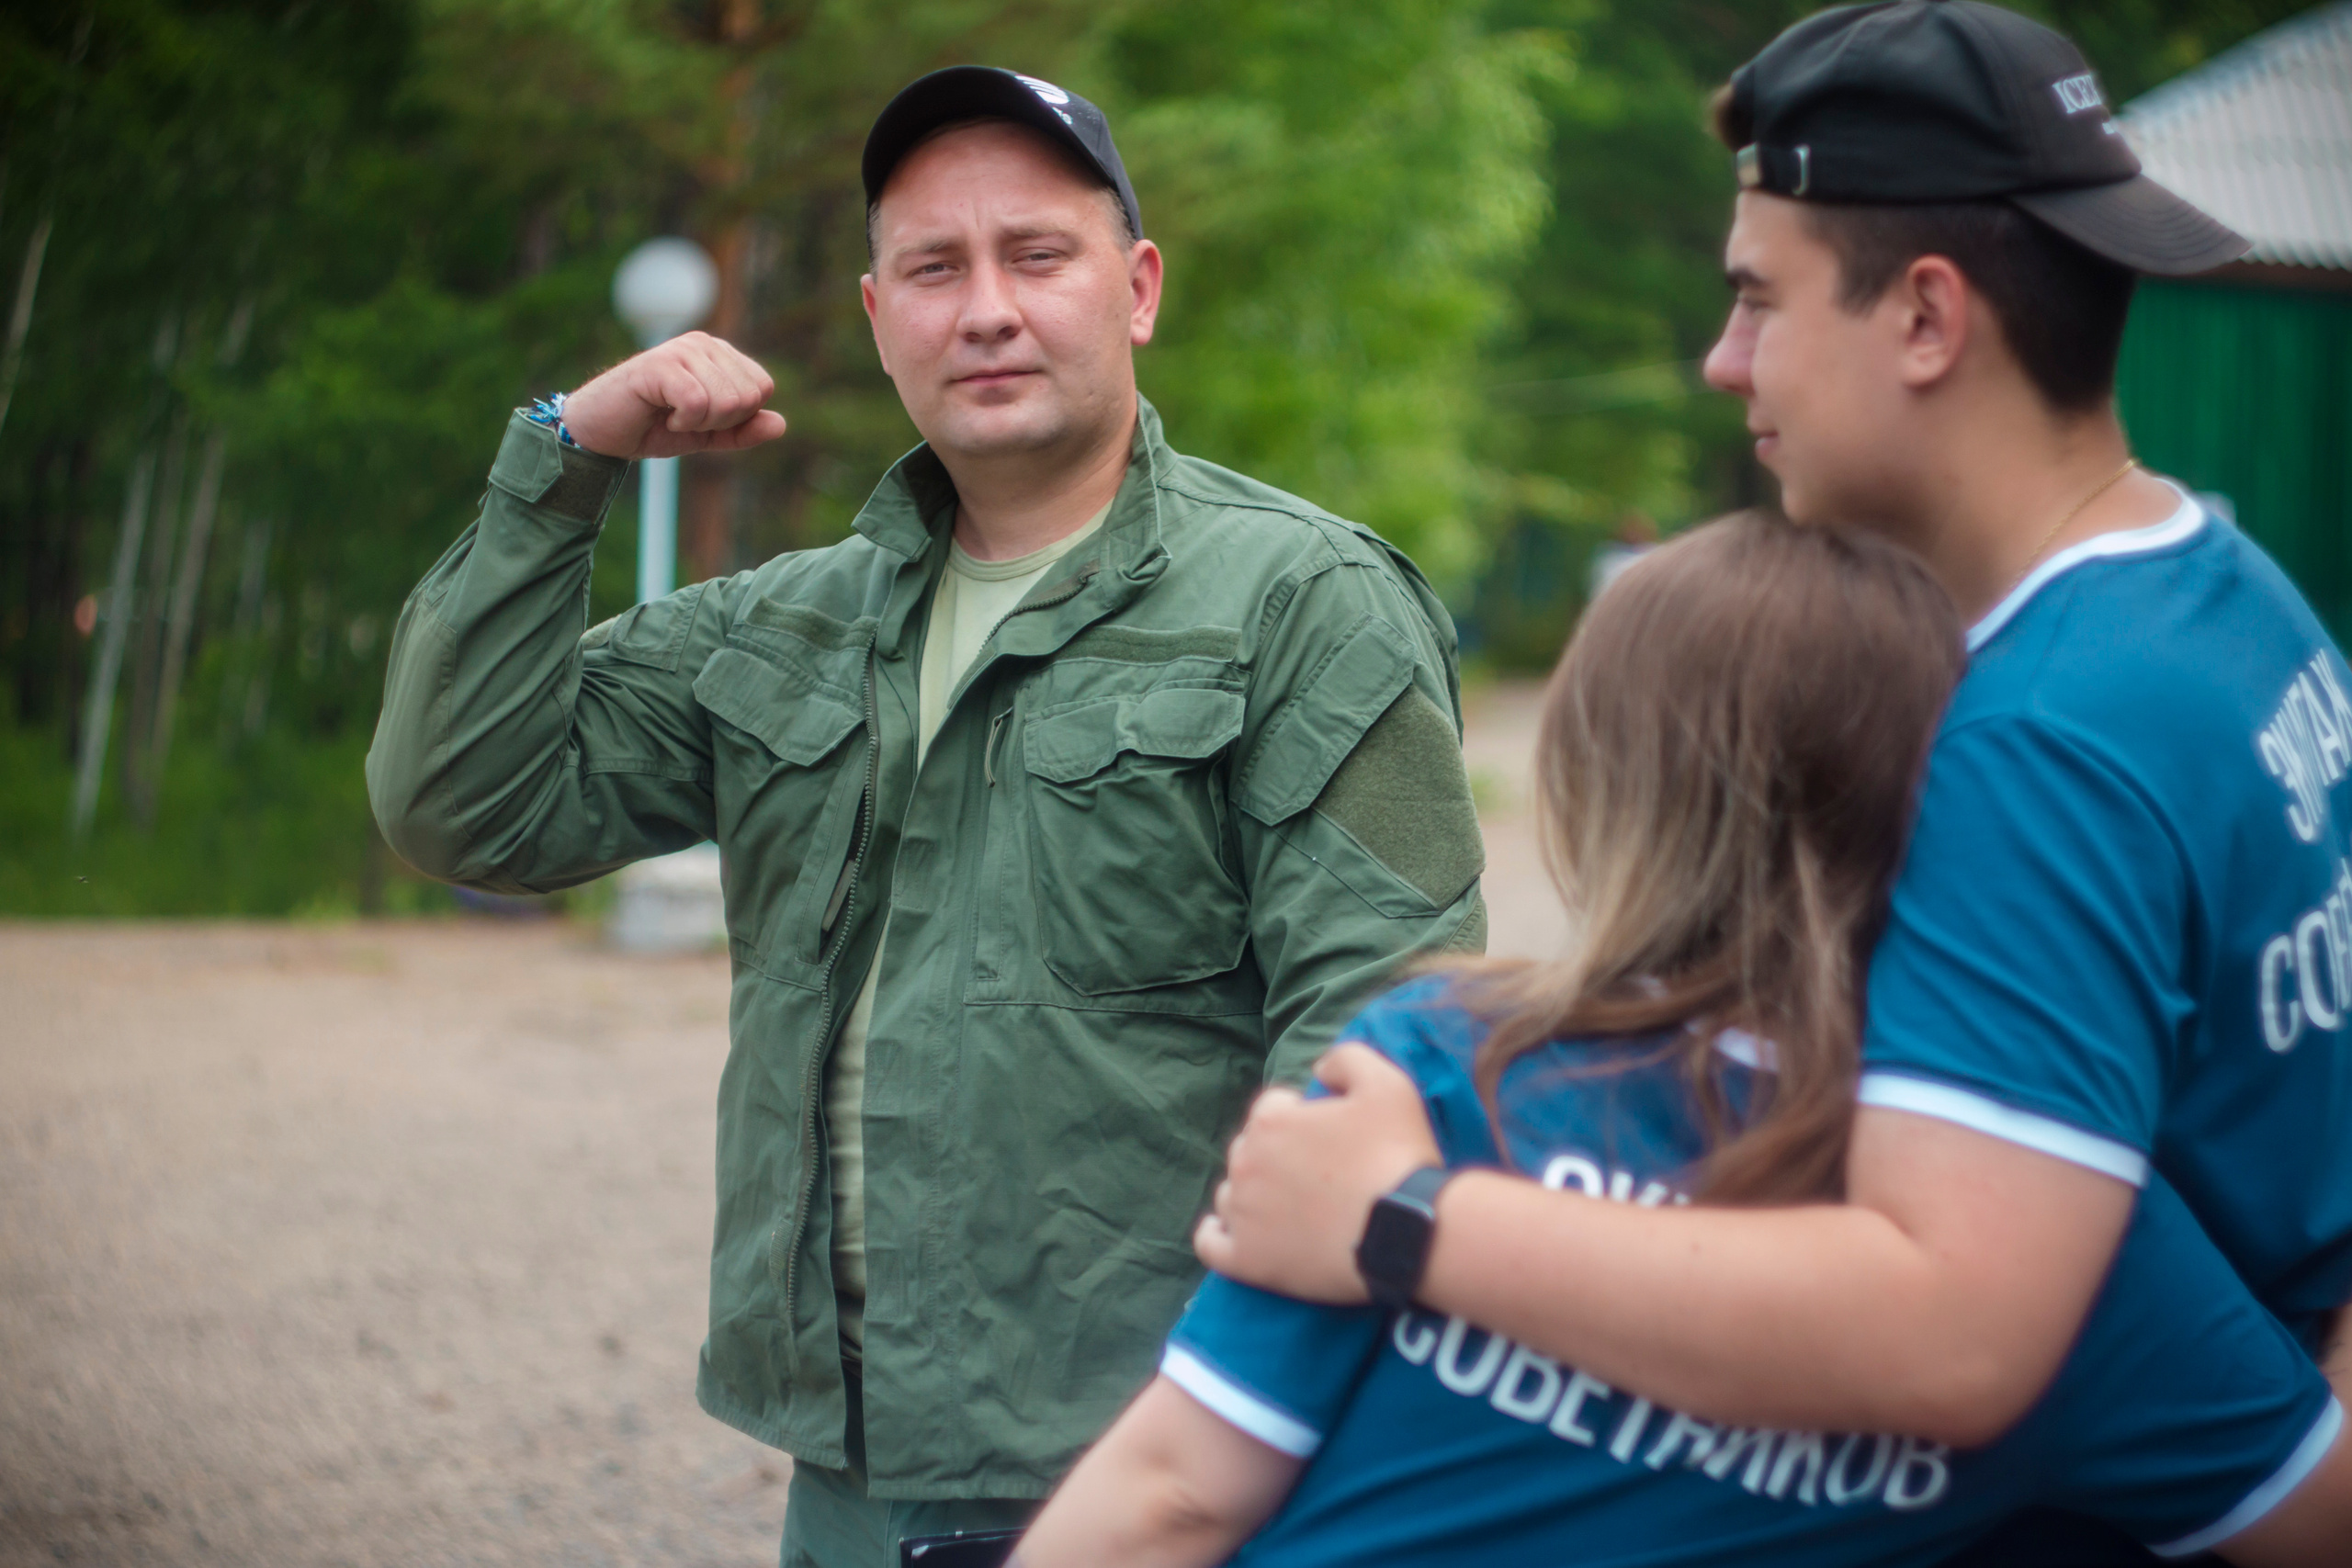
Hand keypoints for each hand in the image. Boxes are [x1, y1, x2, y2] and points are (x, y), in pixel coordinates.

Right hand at [561, 332, 786, 458]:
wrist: (602, 432)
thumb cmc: (653, 427)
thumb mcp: (707, 434)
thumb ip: (743, 431)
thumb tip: (780, 424)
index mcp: (720, 354)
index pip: (762, 388)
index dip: (738, 417)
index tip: (703, 416)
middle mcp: (704, 343)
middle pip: (748, 397)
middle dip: (719, 421)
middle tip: (684, 417)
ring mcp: (682, 349)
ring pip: (726, 401)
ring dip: (698, 423)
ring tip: (670, 414)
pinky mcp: (660, 364)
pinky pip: (697, 403)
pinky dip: (681, 422)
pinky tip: (659, 412)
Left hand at [1193, 1044, 1440, 1302]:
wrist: (1408, 1232)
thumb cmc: (1397, 1155)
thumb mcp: (1386, 1083)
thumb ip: (1346, 1059)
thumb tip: (1318, 1068)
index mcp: (1271, 1121)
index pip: (1271, 1108)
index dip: (1300, 1117)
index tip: (1328, 1137)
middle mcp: (1246, 1164)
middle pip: (1248, 1150)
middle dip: (1274, 1154)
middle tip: (1316, 1175)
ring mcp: (1242, 1215)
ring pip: (1231, 1194)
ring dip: (1250, 1193)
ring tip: (1289, 1207)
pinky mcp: (1247, 1260)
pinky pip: (1211, 1244)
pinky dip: (1215, 1235)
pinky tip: (1225, 1232)